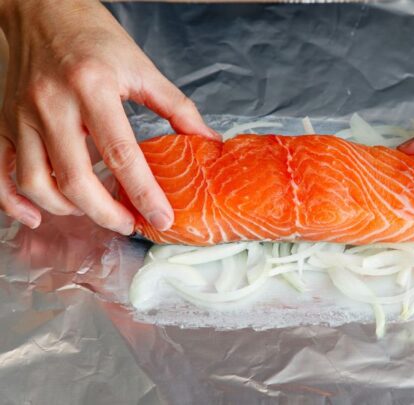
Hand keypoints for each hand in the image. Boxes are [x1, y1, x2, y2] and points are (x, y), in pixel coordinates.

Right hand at [0, 0, 215, 232]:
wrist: (43, 9)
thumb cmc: (93, 37)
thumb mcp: (141, 67)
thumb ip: (176, 107)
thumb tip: (207, 139)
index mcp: (92, 89)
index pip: (121, 154)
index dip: (143, 192)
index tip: (160, 217)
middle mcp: (52, 105)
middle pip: (75, 178)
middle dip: (105, 212)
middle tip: (128, 224)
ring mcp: (22, 116)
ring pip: (35, 182)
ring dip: (66, 209)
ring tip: (94, 211)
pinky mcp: (4, 123)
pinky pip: (1, 172)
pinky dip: (16, 202)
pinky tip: (39, 215)